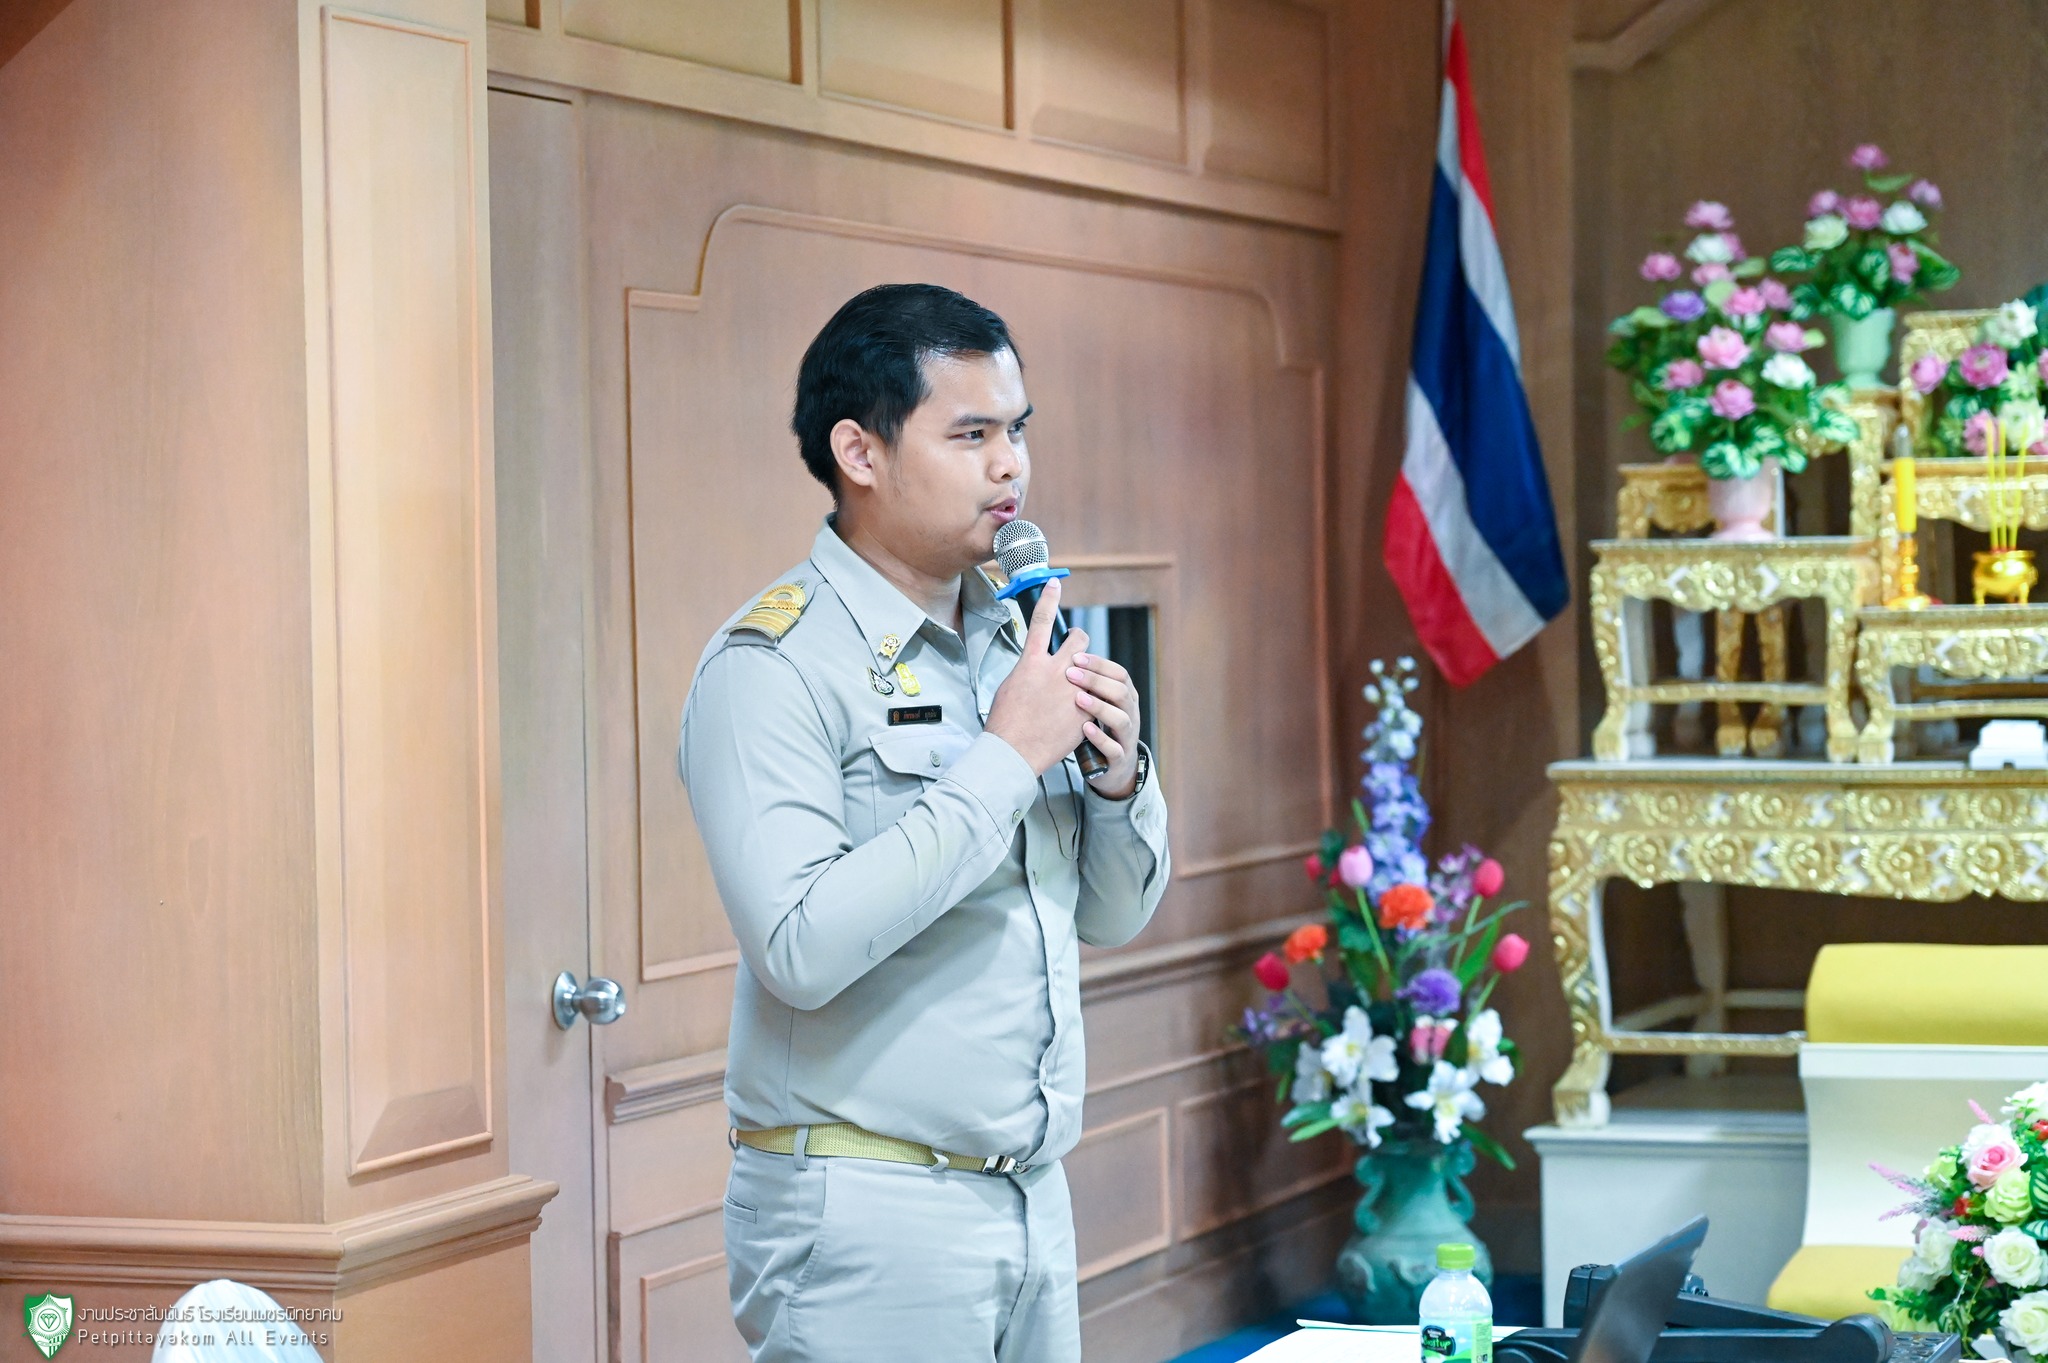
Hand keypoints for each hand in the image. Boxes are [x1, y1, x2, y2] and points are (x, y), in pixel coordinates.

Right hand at [984, 579, 1089, 773]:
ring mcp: (1073, 689)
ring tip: (1080, 687)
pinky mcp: (1085, 708)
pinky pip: (1094, 695)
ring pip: (1093, 668)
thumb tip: (1035, 666)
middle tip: (1076, 653)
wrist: (1015, 751)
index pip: (1042, 620)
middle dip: (1080, 642)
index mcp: (1031, 662)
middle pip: (1079, 640)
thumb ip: (1028, 671)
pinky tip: (1077, 714)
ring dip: (1088, 673)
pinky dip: (1088, 701)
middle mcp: (1055, 670)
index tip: (1055, 583)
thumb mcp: (1010, 687)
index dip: (1049, 598)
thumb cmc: (1006, 723)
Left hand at [1067, 653, 1140, 797]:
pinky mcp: (1119, 759)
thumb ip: (1087, 686)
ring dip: (1099, 706)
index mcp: (1126, 698)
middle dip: (1096, 680)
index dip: (1099, 664)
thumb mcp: (1097, 704)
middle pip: (1121, 691)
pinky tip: (1085, 729)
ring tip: (1078, 699)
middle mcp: (1130, 714)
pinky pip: (1114, 748)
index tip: (1076, 657)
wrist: (1112, 767)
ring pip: (1122, 719)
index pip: (1119, 674)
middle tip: (1070, 673)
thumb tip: (1063, 656)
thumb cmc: (1099, 729)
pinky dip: (1100, 738)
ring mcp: (1127, 737)